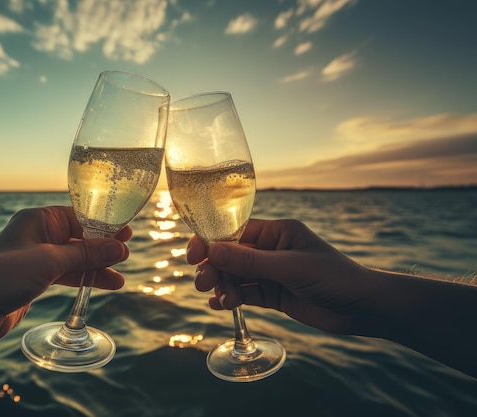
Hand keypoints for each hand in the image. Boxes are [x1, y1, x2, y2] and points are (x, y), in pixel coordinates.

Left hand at [0, 206, 130, 352]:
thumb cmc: (3, 275)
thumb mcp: (50, 261)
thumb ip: (86, 254)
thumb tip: (119, 247)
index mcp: (37, 220)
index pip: (77, 217)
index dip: (103, 225)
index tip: (126, 232)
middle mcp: (37, 236)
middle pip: (78, 238)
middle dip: (102, 248)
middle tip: (126, 256)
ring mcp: (35, 260)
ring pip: (74, 260)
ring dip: (96, 268)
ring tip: (119, 279)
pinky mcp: (34, 282)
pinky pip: (65, 276)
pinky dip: (82, 280)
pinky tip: (102, 286)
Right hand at [187, 218, 376, 334]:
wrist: (363, 309)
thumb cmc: (334, 278)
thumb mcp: (291, 267)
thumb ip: (251, 261)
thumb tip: (212, 250)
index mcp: (278, 232)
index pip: (235, 232)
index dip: (211, 242)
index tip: (193, 255)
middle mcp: (272, 250)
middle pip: (231, 256)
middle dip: (214, 268)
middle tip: (203, 283)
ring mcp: (272, 273)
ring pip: (236, 276)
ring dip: (223, 286)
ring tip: (219, 299)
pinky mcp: (274, 294)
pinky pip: (246, 293)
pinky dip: (232, 298)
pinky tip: (221, 306)